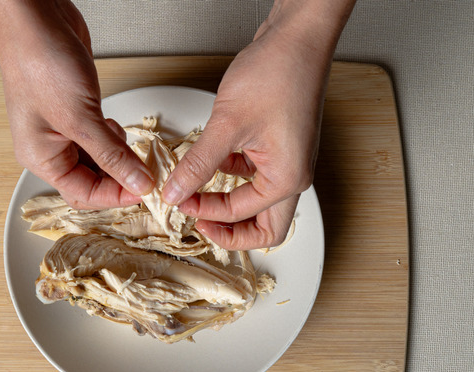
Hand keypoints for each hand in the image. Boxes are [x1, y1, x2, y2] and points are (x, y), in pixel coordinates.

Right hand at [0, 0, 153, 208]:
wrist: (35, 18)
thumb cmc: (39, 63)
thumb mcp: (81, 119)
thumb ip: (112, 155)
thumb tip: (137, 183)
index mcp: (40, 158)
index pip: (83, 194)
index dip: (116, 196)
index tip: (146, 189)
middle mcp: (49, 147)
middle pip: (91, 179)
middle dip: (120, 176)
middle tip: (147, 170)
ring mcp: (62, 128)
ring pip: (98, 158)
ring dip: (119, 156)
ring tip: (132, 146)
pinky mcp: (75, 109)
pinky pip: (99, 136)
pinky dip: (114, 136)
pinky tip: (117, 126)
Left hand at [161, 0, 353, 249]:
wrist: (297, 38)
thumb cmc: (279, 74)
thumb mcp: (227, 126)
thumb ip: (198, 164)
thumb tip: (176, 191)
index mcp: (288, 179)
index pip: (241, 214)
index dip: (204, 211)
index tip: (178, 200)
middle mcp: (294, 175)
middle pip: (264, 227)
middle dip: (230, 229)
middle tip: (198, 222)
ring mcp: (288, 160)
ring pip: (257, 201)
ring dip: (227, 200)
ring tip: (196, 189)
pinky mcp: (278, 145)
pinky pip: (253, 174)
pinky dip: (230, 174)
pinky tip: (209, 159)